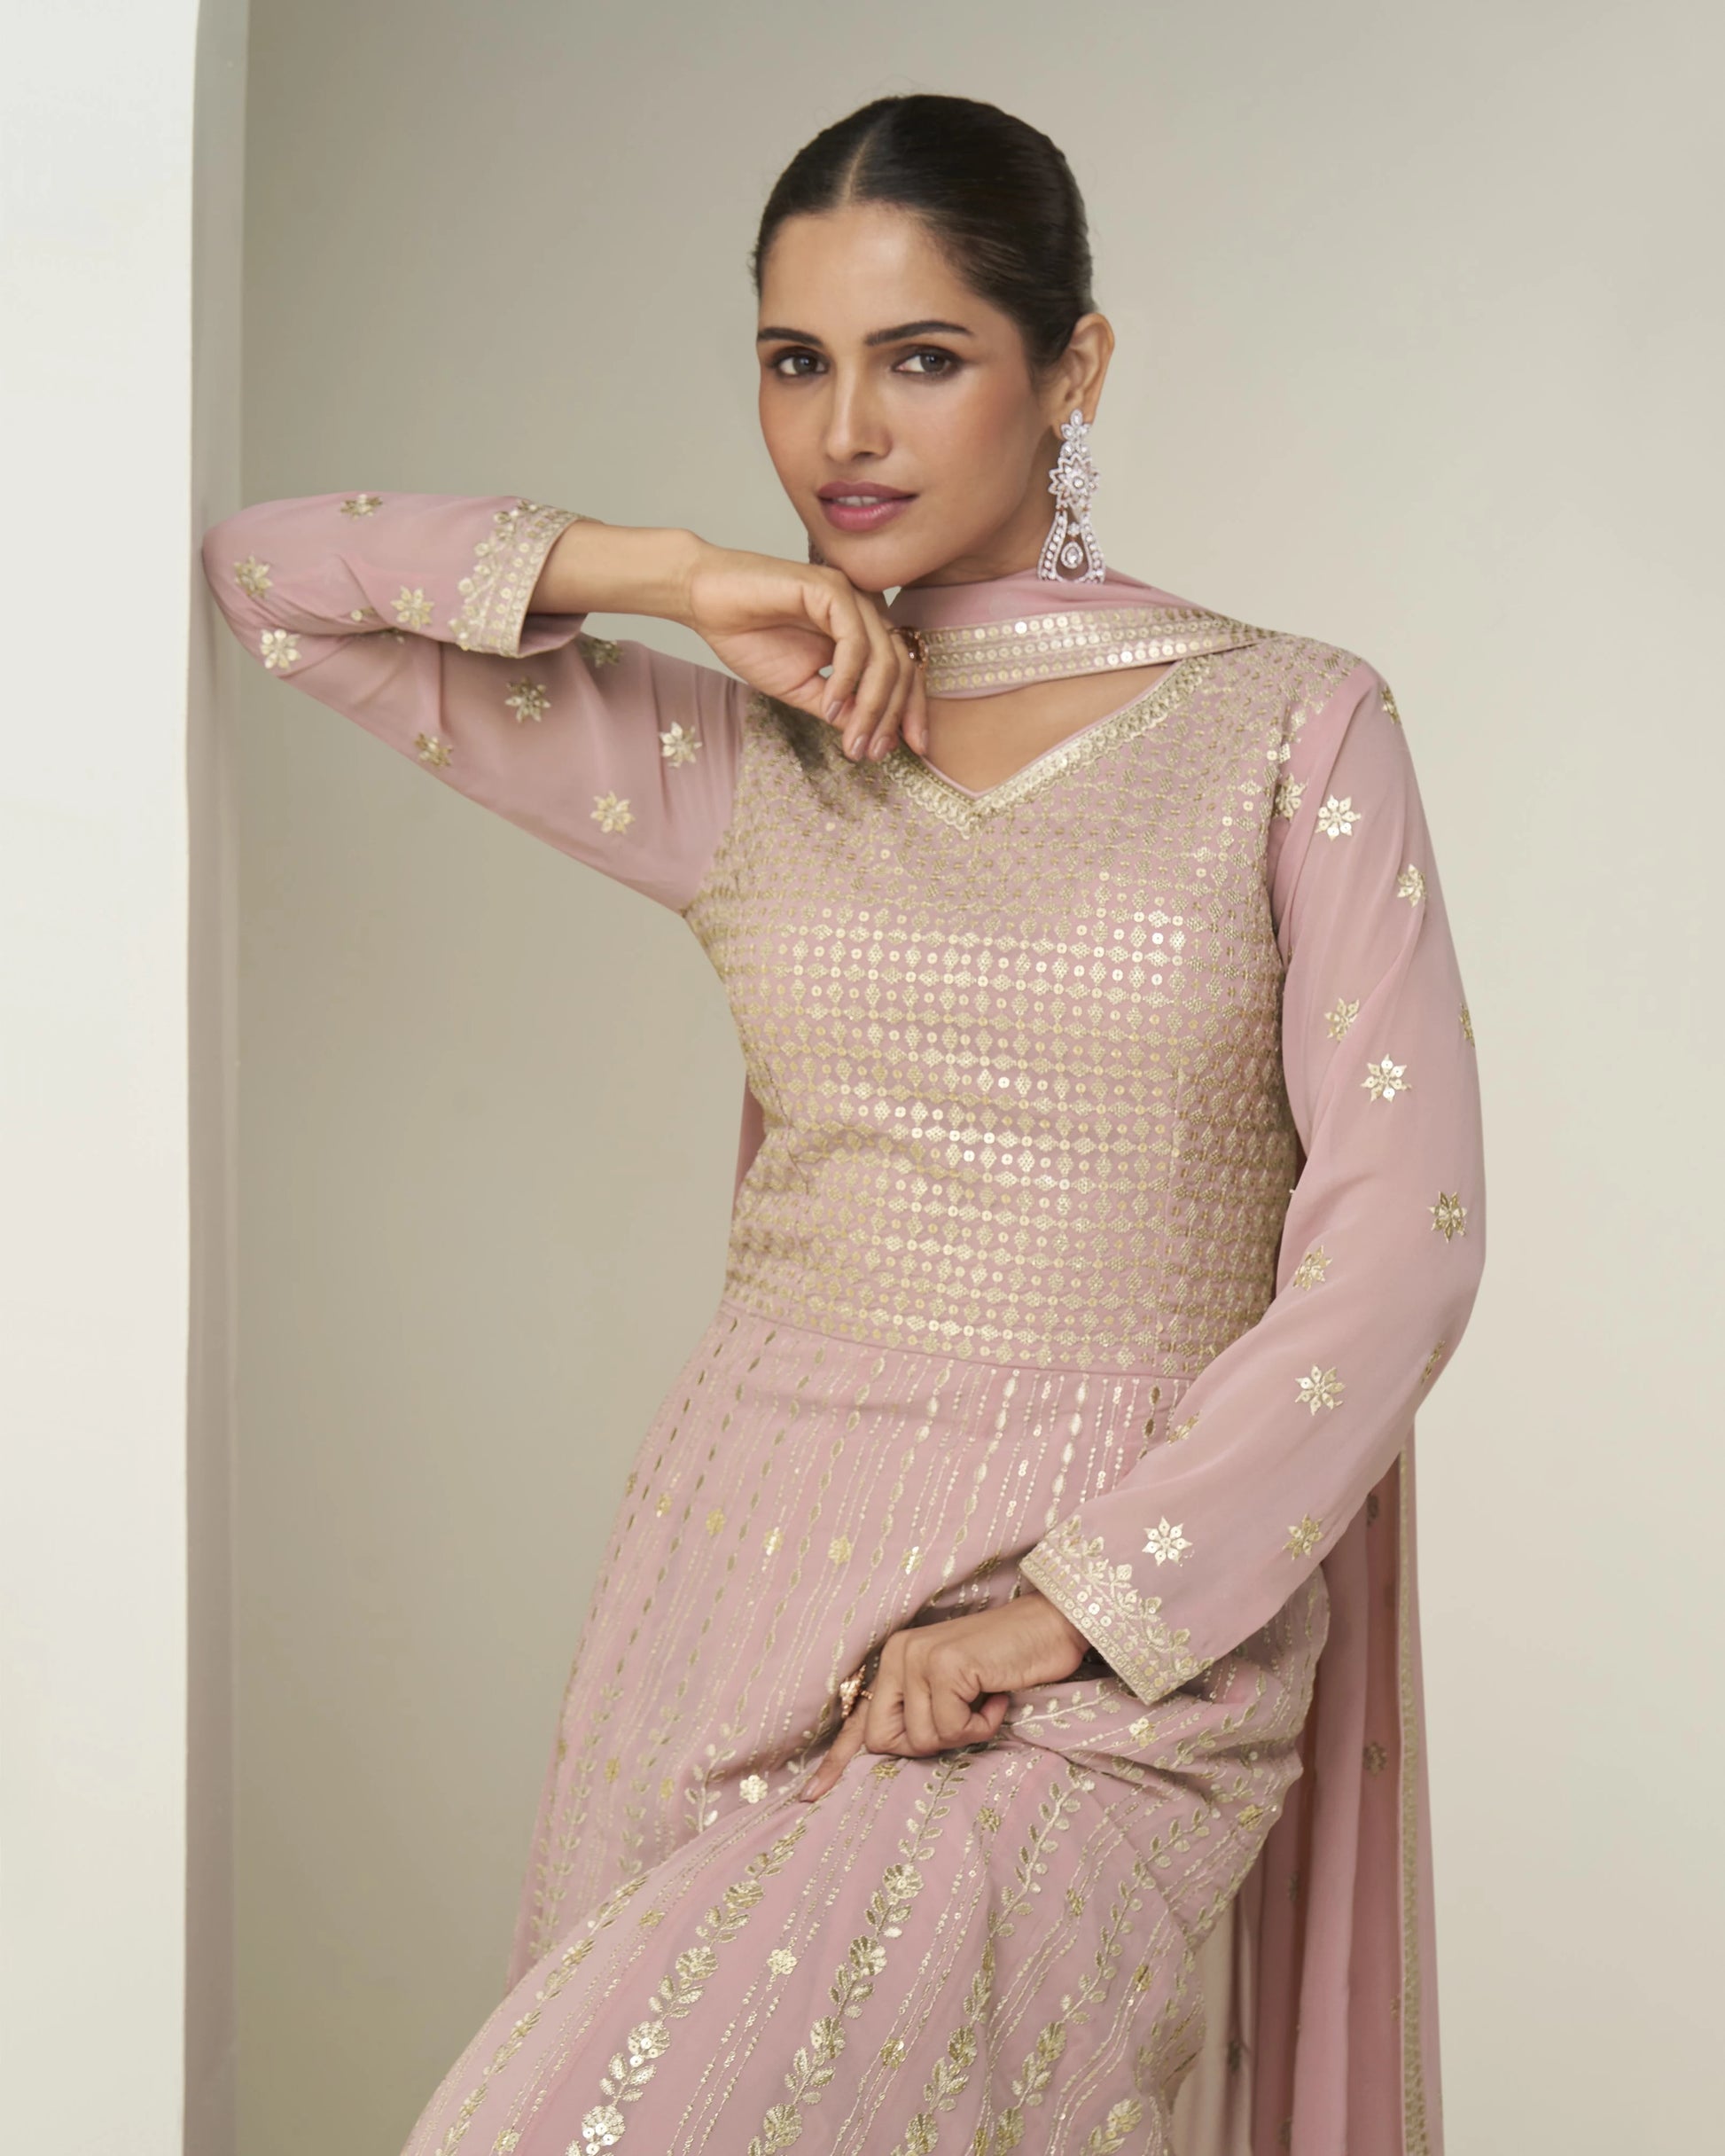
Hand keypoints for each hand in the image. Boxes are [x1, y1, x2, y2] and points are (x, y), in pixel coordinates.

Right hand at [678, 543, 928, 762]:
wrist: (707, 602)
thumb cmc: (751, 638)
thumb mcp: (802, 688)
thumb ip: (838, 707)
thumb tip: (873, 737)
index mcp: (864, 630)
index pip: (904, 670)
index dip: (911, 710)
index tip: (912, 749)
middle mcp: (866, 610)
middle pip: (902, 666)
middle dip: (893, 716)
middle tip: (875, 752)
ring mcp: (851, 595)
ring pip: (883, 656)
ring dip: (872, 705)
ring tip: (853, 741)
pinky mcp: (830, 587)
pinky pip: (854, 640)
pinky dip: (847, 677)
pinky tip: (830, 704)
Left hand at [796, 1590, 1091, 1801]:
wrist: (1053, 1626)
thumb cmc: (1009, 1663)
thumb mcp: (956, 1690)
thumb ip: (921, 1714)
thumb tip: (888, 1754)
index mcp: (895, 1658)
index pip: (860, 1719)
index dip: (836, 1762)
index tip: (809, 1795)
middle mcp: (899, 1653)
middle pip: (885, 1741)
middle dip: (928, 1743)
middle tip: (965, 1713)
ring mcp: (919, 1657)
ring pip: (923, 1741)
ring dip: (964, 1732)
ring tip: (986, 1697)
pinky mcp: (945, 1666)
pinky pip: (952, 1729)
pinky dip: (982, 1723)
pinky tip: (997, 1693)